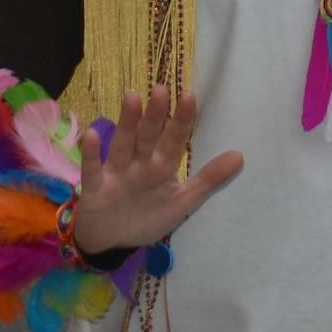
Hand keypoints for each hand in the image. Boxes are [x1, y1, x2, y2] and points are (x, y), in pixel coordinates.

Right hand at [73, 86, 243, 255]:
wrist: (112, 241)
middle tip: (162, 90)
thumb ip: (208, 180)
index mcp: (161, 165)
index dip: (182, 121)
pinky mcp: (95, 188)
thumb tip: (240, 156)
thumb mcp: (182, 201)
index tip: (190, 96)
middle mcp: (139, 163)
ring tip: (132, 98)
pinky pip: (93, 169)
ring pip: (122, 145)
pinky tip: (92, 134)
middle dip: (155, 115)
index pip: (174, 140)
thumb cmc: (147, 215)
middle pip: (148, 136)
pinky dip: (91, 154)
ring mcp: (116, 173)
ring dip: (126, 123)